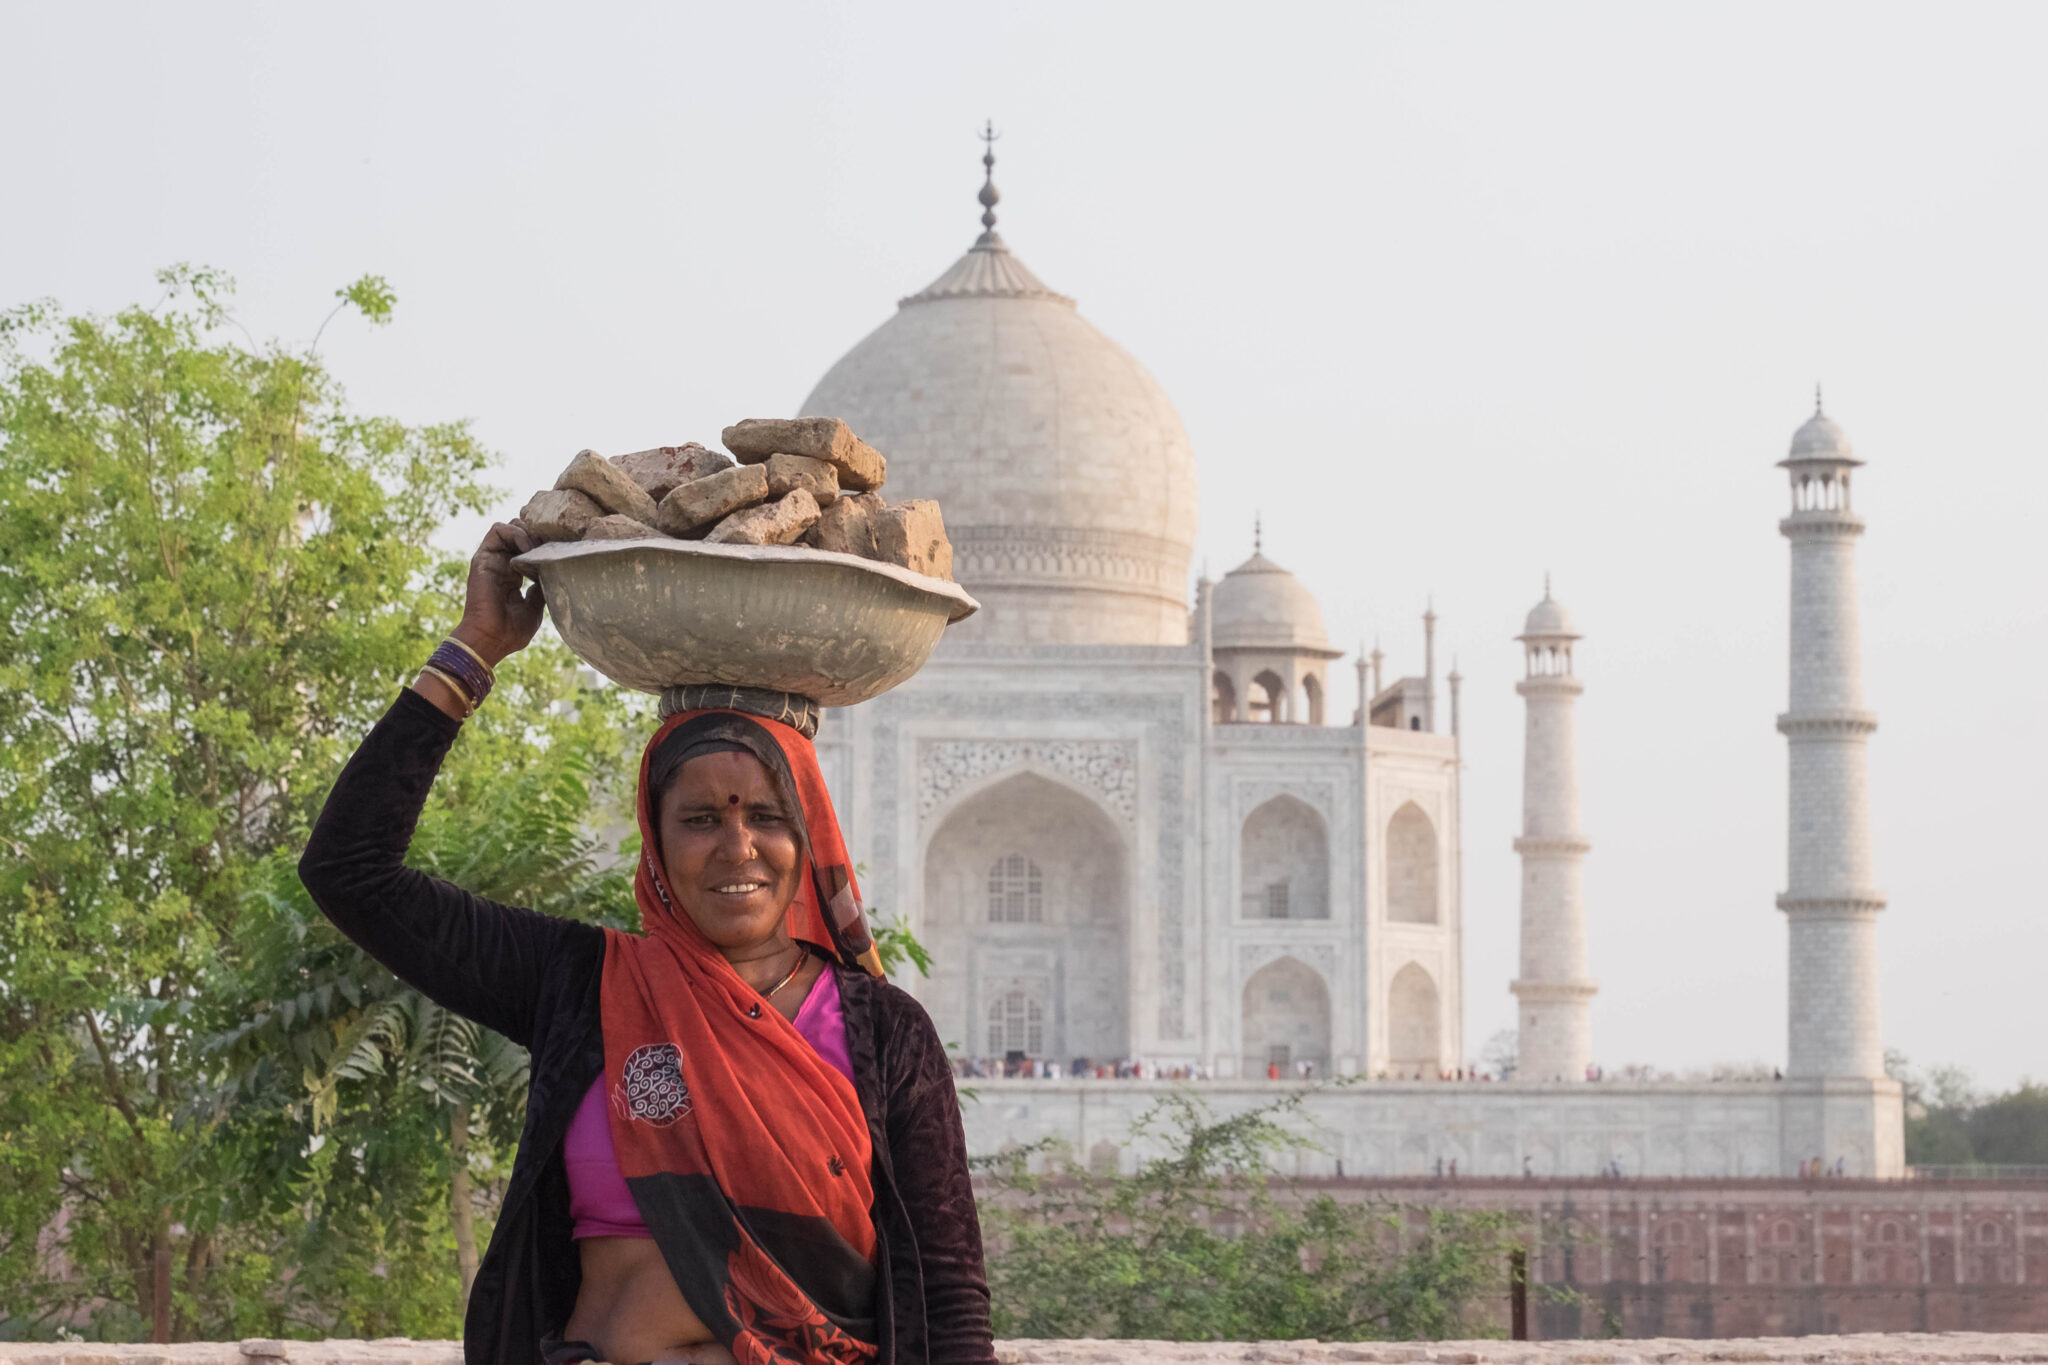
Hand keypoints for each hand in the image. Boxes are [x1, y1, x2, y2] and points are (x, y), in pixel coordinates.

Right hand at [452, 521, 544, 665]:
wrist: (490, 639)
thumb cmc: (511, 632)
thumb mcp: (535, 608)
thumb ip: (541, 589)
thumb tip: (552, 574)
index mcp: (513, 576)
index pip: (529, 548)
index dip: (544, 545)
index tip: (559, 553)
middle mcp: (502, 565)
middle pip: (521, 532)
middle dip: (538, 534)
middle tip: (551, 547)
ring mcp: (492, 560)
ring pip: (510, 526)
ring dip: (528, 532)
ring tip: (539, 548)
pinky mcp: (483, 557)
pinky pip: (497, 529)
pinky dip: (516, 532)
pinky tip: (528, 548)